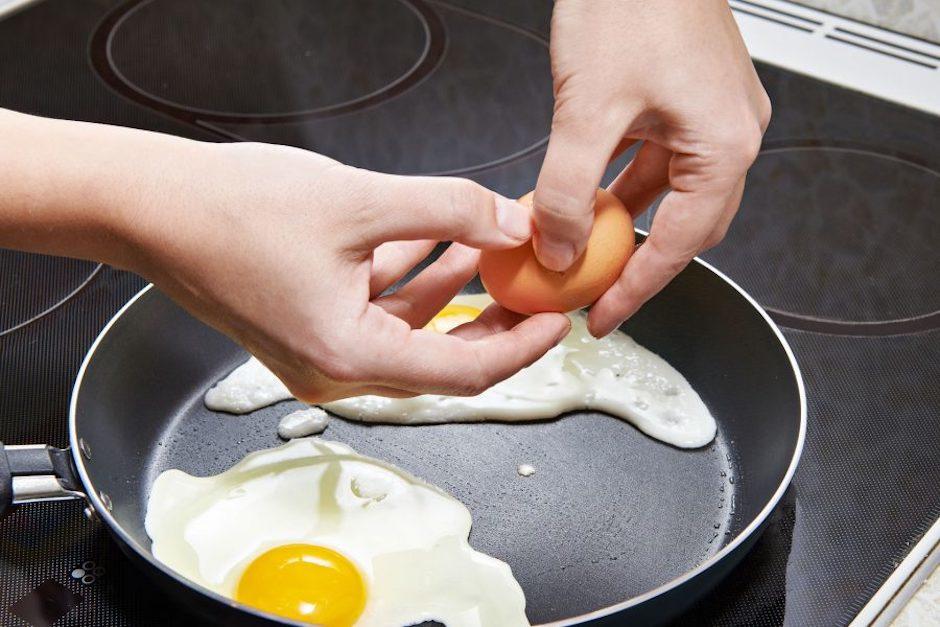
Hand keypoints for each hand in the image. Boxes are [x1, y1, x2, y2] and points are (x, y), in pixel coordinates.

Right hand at [0, 112, 569, 401]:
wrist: (152, 205)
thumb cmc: (232, 210)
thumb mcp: (361, 201)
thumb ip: (449, 211)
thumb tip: (510, 221)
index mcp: (348, 356)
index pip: (463, 371)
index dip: (521, 347)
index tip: (555, 319)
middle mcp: (333, 369)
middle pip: (440, 359)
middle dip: (492, 322)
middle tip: (533, 290)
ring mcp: (317, 352)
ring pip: (409, 333)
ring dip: (451, 294)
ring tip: (493, 254)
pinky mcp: (306, 326)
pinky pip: (377, 313)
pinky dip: (410, 281)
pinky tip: (435, 242)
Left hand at [532, 0, 770, 335]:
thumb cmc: (632, 3)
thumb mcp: (588, 110)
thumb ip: (567, 190)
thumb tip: (556, 247)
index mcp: (723, 147)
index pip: (680, 246)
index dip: (636, 289)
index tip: (603, 316)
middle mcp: (729, 134)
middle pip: (683, 226)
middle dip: (634, 262)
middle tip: (591, 289)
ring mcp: (710, 115)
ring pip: (666, 193)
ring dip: (624, 221)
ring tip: (580, 247)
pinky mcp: (685, 98)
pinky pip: (656, 160)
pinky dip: (621, 184)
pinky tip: (587, 191)